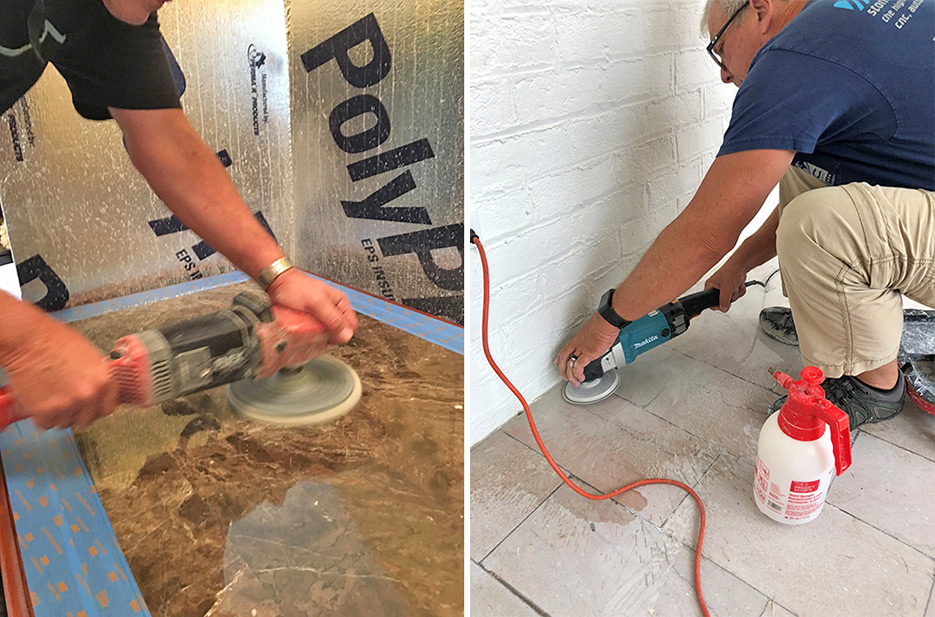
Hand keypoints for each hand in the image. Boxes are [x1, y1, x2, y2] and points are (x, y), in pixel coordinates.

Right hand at [3, 320, 117, 429]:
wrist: (28, 340)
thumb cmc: (55, 341)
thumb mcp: (89, 356)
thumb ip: (96, 377)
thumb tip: (97, 390)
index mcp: (104, 380)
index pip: (108, 408)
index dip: (96, 407)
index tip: (89, 406)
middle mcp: (90, 395)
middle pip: (87, 419)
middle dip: (77, 412)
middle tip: (65, 400)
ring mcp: (68, 405)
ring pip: (65, 423)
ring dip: (58, 414)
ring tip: (49, 395)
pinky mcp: (45, 411)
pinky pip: (46, 424)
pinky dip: (40, 416)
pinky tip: (38, 399)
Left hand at [266, 268, 357, 343]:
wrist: (277, 283)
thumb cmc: (295, 287)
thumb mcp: (317, 303)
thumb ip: (333, 319)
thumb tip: (346, 335)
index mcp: (340, 302)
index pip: (350, 325)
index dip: (342, 334)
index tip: (330, 337)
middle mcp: (332, 309)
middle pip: (337, 331)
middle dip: (328, 335)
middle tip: (316, 332)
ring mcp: (321, 315)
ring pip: (325, 333)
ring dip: (317, 336)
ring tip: (307, 330)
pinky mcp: (311, 319)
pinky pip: (314, 332)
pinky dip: (309, 334)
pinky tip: (302, 330)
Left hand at [554, 312, 620, 386]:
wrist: (606, 322)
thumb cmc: (603, 323)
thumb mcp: (593, 331)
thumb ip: (592, 338)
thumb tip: (596, 340)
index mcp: (577, 338)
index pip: (565, 350)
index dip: (560, 358)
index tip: (558, 362)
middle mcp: (577, 344)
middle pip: (563, 358)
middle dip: (562, 369)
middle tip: (564, 377)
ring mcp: (581, 349)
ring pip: (569, 364)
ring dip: (570, 375)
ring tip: (574, 382)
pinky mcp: (588, 354)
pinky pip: (578, 366)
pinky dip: (578, 374)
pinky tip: (580, 378)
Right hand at [705, 259, 747, 311]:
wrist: (742, 264)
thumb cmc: (731, 270)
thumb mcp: (726, 288)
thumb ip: (724, 300)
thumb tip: (723, 309)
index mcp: (710, 285)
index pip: (710, 301)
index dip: (717, 305)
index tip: (723, 305)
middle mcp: (716, 286)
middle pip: (723, 300)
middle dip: (730, 296)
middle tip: (730, 290)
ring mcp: (725, 286)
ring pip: (731, 298)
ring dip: (736, 292)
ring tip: (735, 284)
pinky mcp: (733, 286)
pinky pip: (737, 294)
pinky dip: (740, 290)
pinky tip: (738, 284)